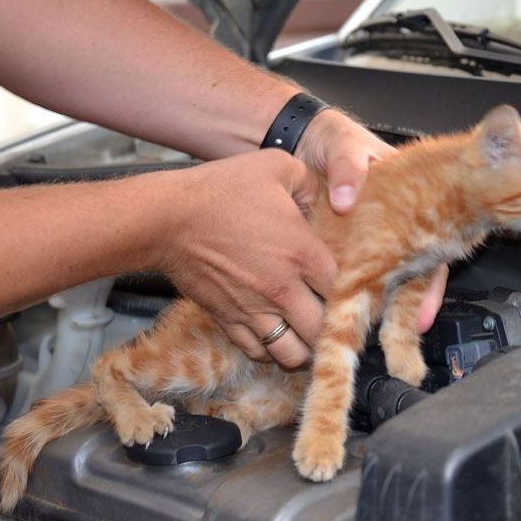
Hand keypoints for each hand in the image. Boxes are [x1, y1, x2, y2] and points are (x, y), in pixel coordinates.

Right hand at [158, 150, 336, 367]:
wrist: (168, 218)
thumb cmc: (221, 190)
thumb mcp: (275, 166)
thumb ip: (310, 181)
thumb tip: (327, 196)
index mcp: (302, 253)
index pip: (344, 289)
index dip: (352, 290)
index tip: (348, 285)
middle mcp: (283, 289)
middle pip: (323, 331)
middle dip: (332, 326)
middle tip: (331, 315)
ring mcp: (254, 310)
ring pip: (293, 354)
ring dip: (304, 347)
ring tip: (305, 333)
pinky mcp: (228, 320)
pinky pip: (258, 353)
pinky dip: (270, 351)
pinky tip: (275, 334)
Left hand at [294, 108, 446, 331]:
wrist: (297, 140)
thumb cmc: (331, 139)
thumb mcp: (343, 144)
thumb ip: (348, 165)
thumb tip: (346, 196)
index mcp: (403, 202)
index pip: (426, 248)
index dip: (427, 285)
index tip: (419, 316)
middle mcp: (388, 228)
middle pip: (405, 276)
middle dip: (404, 310)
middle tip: (399, 340)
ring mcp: (363, 241)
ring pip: (376, 283)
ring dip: (374, 310)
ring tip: (365, 336)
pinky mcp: (335, 248)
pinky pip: (344, 277)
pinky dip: (342, 298)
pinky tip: (336, 317)